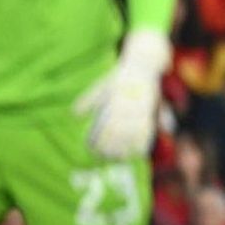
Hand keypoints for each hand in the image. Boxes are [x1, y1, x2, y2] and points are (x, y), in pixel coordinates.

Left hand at [73, 31, 170, 160]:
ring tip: (120, 159)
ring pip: (133, 133)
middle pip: (118, 132)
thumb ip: (88, 100)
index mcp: (113, 100)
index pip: (104, 125)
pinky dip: (144, 142)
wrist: (142, 65)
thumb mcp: (101, 86)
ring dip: (127, 148)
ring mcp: (140, 108)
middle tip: (104, 159)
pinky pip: (148, 130)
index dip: (98, 139)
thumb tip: (74, 114)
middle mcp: (127, 105)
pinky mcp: (150, 110)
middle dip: (111, 147)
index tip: (92, 150)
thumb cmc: (119, 77)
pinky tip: (138, 152)